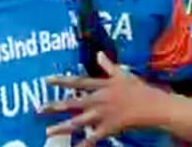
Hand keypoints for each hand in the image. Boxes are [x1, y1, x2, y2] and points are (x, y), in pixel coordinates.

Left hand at [43, 52, 166, 146]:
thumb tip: (99, 54)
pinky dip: (83, 145)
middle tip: (38, 108)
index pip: (77, 82)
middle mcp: (98, 100)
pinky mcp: (108, 128)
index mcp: (101, 86)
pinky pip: (93, 138)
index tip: (46, 80)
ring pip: (78, 122)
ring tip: (47, 131)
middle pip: (73, 103)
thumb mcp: (122, 74)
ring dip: (62, 127)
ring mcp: (102, 115)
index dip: (61, 81)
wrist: (152, 106)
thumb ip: (108, 66)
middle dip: (55, 106)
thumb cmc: (138, 89)